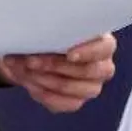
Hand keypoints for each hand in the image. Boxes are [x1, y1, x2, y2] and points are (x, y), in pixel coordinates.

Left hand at [0, 33, 117, 113]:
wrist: (31, 57)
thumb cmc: (47, 36)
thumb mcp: (50, 27)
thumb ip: (52, 28)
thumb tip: (37, 31)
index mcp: (103, 42)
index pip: (105, 47)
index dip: (88, 52)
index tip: (69, 54)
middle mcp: (103, 66)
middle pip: (89, 71)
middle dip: (56, 65)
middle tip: (31, 60)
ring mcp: (92, 87)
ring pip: (73, 89)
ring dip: (46, 79)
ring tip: (26, 70)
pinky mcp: (77, 101)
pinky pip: (63, 103)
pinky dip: (43, 93)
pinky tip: (31, 82)